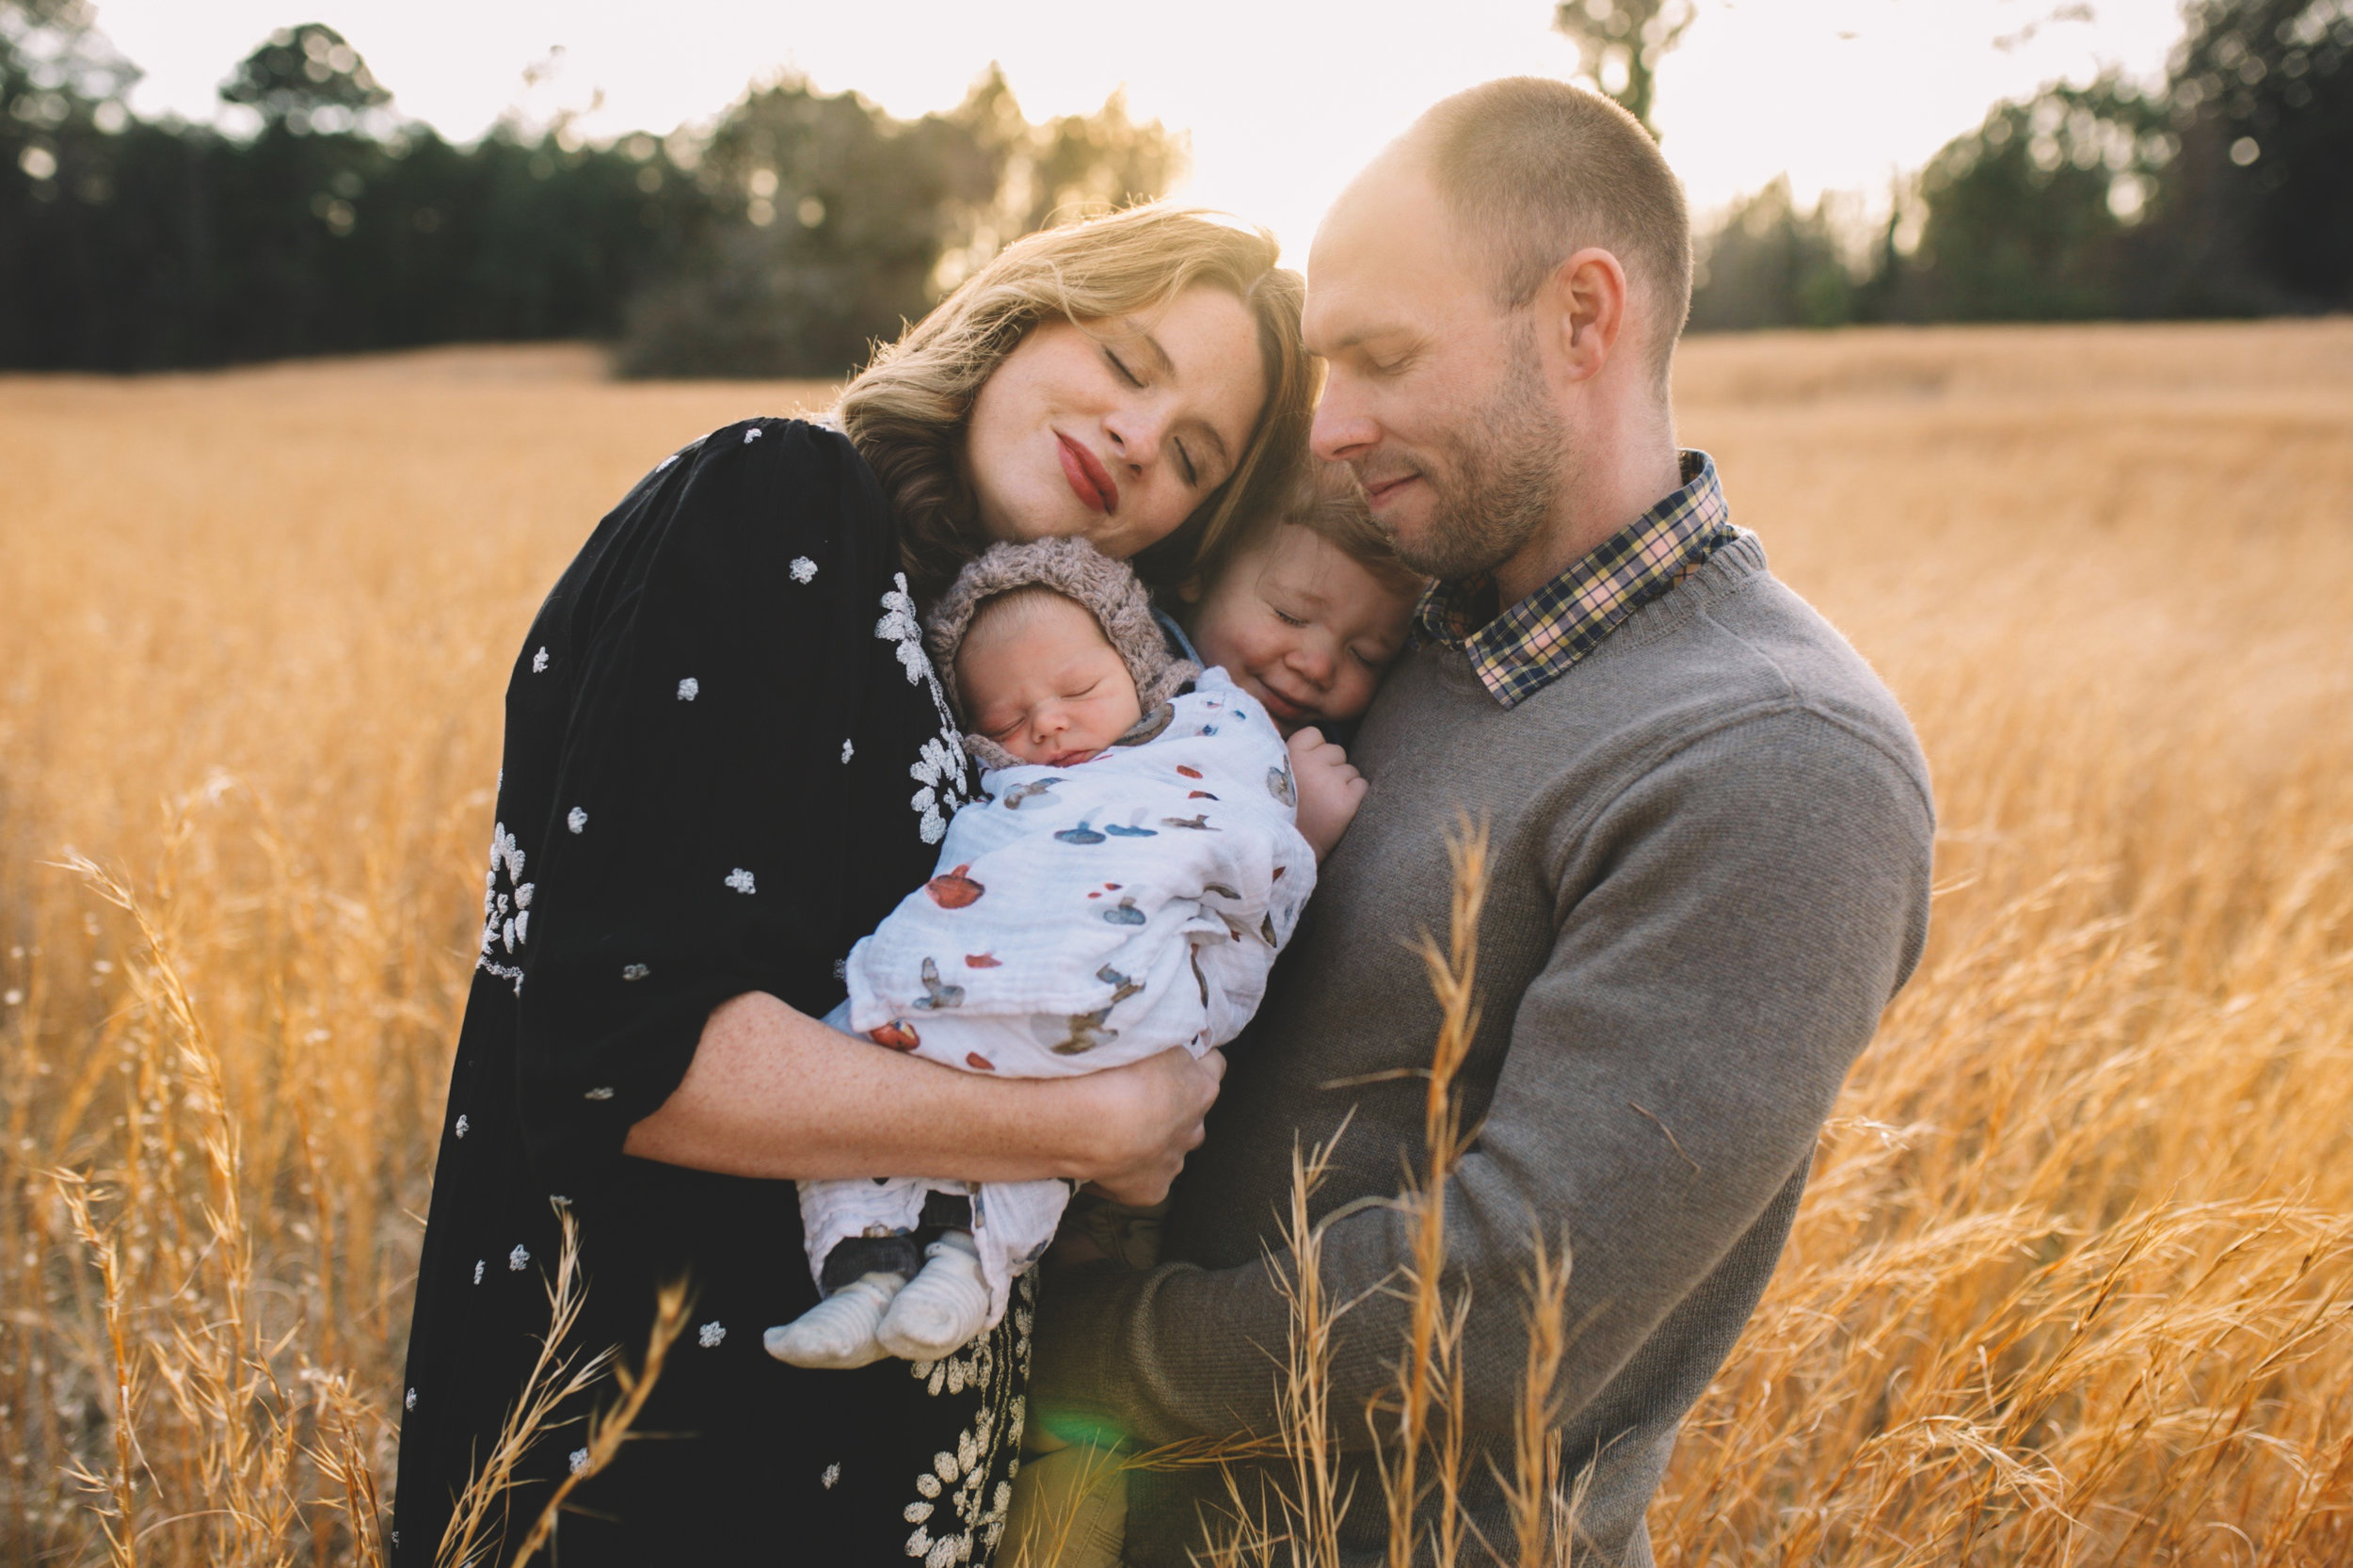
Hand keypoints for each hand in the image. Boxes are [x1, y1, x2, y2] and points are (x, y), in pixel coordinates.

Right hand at [1066, 1046, 1224, 1204]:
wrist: (1083, 1120)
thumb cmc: (1113, 1071)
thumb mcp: (1148, 1040)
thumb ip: (1166, 1047)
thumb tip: (1169, 1048)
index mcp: (1200, 1087)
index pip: (1214, 1065)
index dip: (1194, 1059)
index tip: (1176, 1055)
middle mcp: (1194, 1128)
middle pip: (1192, 1114)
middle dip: (1171, 1108)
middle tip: (1135, 1096)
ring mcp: (1174, 1162)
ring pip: (1171, 1150)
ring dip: (1152, 1141)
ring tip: (1115, 1130)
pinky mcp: (1151, 1190)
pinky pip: (1146, 1180)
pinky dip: (1129, 1171)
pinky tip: (1105, 1157)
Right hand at [1287, 727, 1367, 859]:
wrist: (1286, 852)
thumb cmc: (1280, 813)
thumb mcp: (1272, 778)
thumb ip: (1289, 756)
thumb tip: (1314, 737)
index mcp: (1288, 756)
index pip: (1315, 735)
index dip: (1314, 752)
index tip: (1304, 772)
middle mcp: (1309, 765)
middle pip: (1337, 752)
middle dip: (1331, 769)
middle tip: (1314, 793)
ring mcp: (1329, 783)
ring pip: (1351, 771)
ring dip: (1343, 785)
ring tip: (1323, 806)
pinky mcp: (1346, 802)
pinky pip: (1362, 786)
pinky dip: (1355, 798)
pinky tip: (1337, 812)